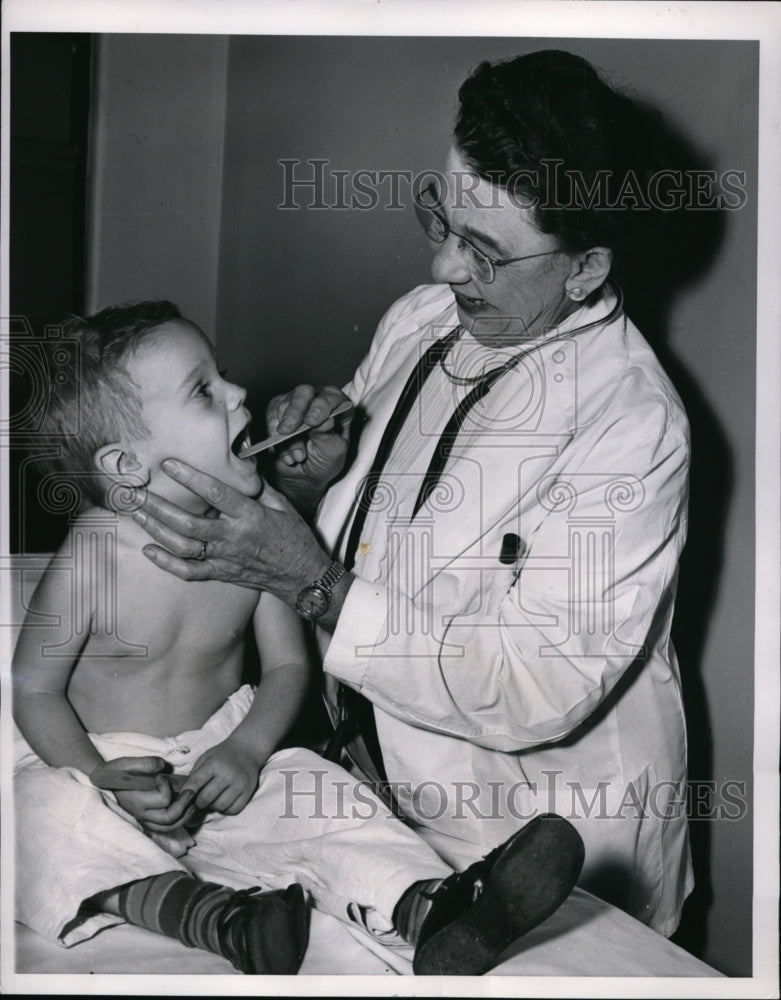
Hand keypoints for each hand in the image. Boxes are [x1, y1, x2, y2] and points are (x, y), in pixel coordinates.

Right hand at [94, 756, 195, 830]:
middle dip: (184, 805)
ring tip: (193, 802)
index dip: (167, 787)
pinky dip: (179, 820)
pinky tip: (185, 809)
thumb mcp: (125, 763)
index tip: (162, 776)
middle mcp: (141, 814)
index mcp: (136, 800)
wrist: (101, 786)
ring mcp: (144, 819)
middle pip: (169, 818)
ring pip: (169, 827)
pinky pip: (165, 828)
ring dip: (185, 815)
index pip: (162, 799)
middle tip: (190, 791)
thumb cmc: (114, 773)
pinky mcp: (146, 821)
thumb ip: (144, 763)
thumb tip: (162, 765)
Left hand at [133, 460, 331, 604]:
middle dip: (159, 506)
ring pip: (182, 546)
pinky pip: (189, 571)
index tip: (168, 464)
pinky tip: (149, 549)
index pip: (215, 493)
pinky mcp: (221, 573)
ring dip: (157, 530)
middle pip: (188, 522)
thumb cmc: (294, 538)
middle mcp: (233, 537)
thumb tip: (240, 467)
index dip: (190, 477)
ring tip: (138, 514)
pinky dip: (166, 563)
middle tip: (136, 492)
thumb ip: (258, 488)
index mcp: (249, 516)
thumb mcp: (282, 506)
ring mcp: (224, 558)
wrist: (302, 576)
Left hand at [178, 736, 263, 815]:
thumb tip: (186, 794)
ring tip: (214, 799)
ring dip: (213, 806)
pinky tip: (224, 801)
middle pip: (206, 798)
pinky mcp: (248, 791)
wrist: (248, 749)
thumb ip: (195, 774)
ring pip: (219, 806)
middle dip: (199, 802)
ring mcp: (239, 784)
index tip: (183, 799)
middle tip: (199, 800)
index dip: (186, 794)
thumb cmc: (223, 755)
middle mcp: (227, 774)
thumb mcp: (206, 757)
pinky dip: (226, 809)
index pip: (195, 783)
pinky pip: (233, 810)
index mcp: (214, 764)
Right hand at [265, 385, 352, 512]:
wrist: (303, 477)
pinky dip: (274, 436)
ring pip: (284, 405)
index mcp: (338, 407)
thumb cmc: (323, 462)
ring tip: (298, 457)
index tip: (313, 421)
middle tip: (288, 431)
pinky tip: (285, 454)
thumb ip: (328, 436)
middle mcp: (317, 400)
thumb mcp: (332, 453)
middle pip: (304, 392)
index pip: (331, 396)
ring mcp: (296, 403)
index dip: (322, 406)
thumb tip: (323, 421)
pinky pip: (271, 416)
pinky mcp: (278, 410)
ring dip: (287, 435)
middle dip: (295, 411)